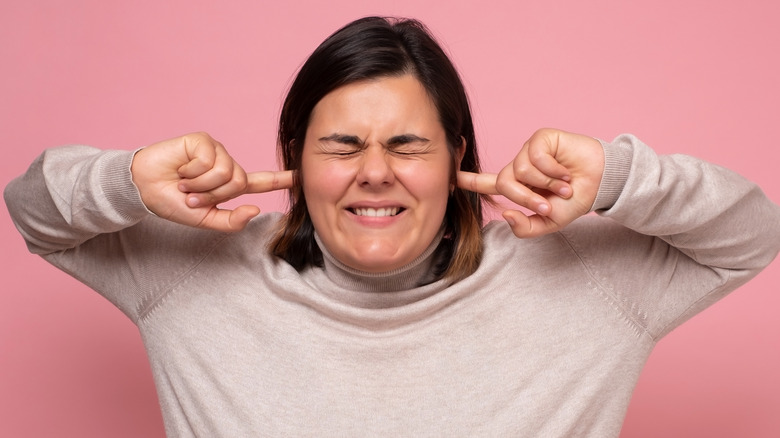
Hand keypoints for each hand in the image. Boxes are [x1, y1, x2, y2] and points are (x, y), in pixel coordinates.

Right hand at [131, 132, 292, 231]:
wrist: (144, 188)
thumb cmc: (172, 202)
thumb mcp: (204, 219)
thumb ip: (231, 221)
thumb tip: (256, 209)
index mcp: (230, 185)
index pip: (261, 182)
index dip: (281, 180)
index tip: (301, 175)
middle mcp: (227, 165)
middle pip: (240, 182)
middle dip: (214, 195)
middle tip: (192, 196)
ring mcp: (216, 151)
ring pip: (227, 172)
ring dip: (202, 185)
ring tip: (185, 184)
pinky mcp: (203, 140)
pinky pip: (210, 161)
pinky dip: (193, 172)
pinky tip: (181, 169)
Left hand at [458, 128, 603, 237]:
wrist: (601, 182)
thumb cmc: (576, 200)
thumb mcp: (549, 222)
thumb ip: (525, 227)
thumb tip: (505, 213)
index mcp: (518, 186)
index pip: (487, 184)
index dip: (469, 181)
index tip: (450, 177)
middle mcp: (519, 167)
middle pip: (504, 183)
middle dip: (526, 198)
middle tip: (548, 204)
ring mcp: (528, 151)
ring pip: (520, 171)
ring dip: (545, 184)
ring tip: (563, 186)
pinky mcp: (540, 139)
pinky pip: (535, 157)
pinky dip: (552, 170)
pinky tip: (565, 171)